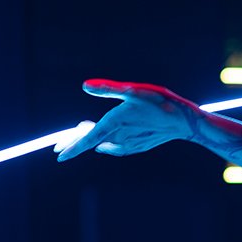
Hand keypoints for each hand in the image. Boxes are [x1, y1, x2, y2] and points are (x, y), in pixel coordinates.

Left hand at [56, 81, 200, 161]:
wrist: (183, 121)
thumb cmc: (159, 102)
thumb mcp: (132, 90)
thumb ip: (107, 88)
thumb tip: (85, 86)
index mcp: (114, 123)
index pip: (87, 139)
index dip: (72, 148)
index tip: (59, 155)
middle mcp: (118, 137)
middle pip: (92, 142)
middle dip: (75, 144)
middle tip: (59, 148)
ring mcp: (128, 144)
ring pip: (103, 143)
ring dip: (91, 140)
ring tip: (79, 136)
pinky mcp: (137, 146)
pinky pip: (115, 148)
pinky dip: (106, 144)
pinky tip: (104, 145)